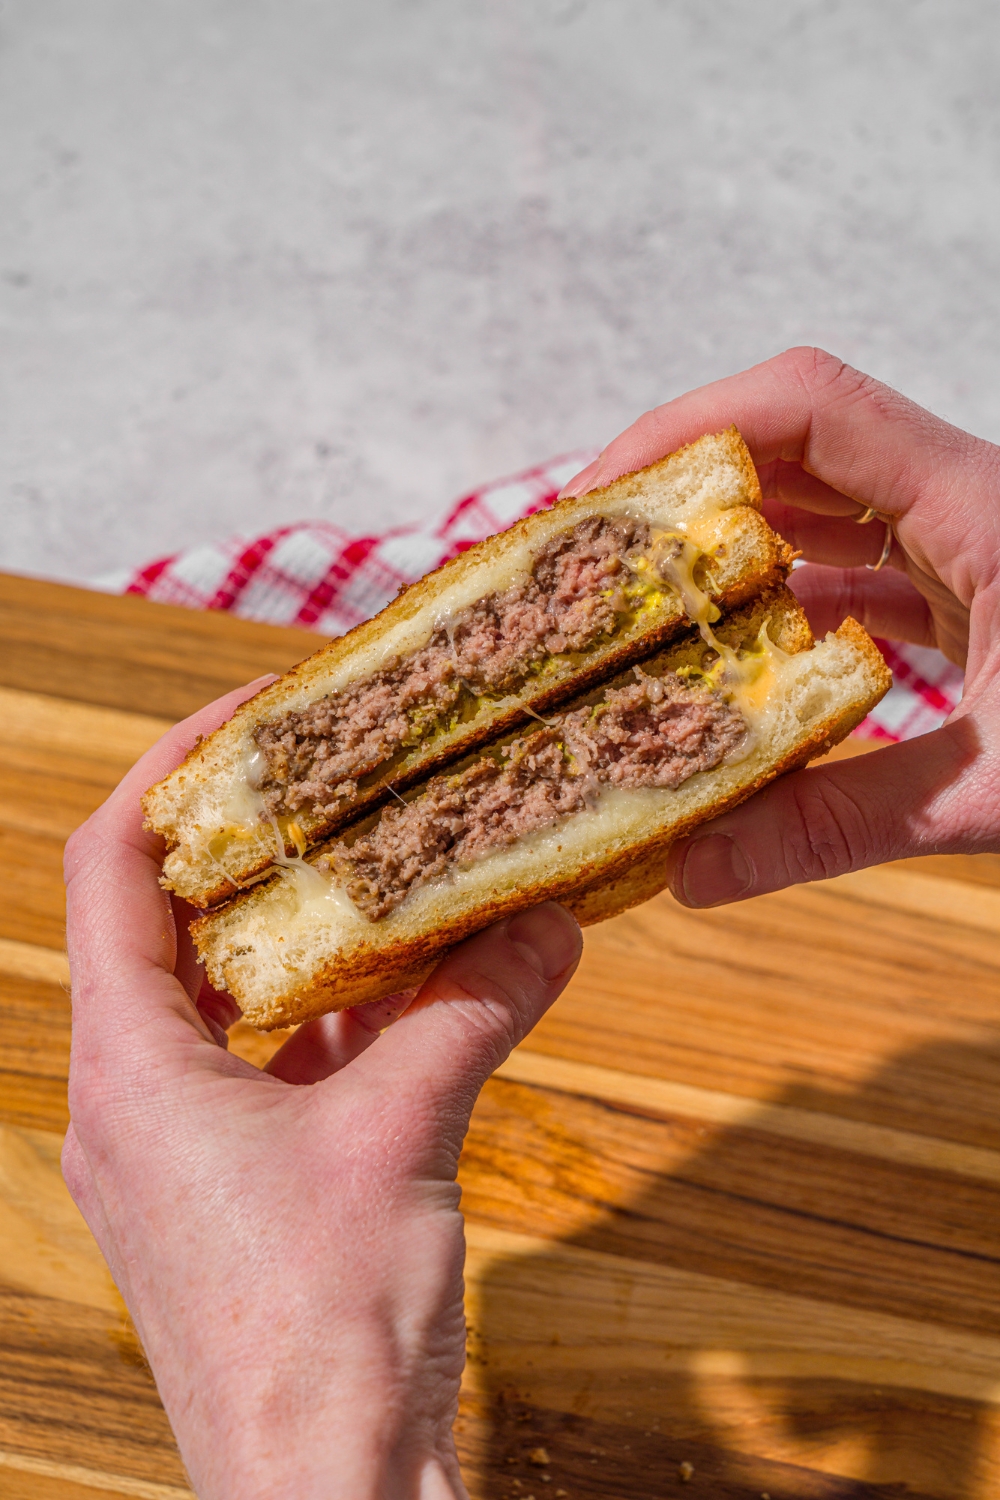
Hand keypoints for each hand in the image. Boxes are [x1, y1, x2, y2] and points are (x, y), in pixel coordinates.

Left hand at [62, 681, 580, 1499]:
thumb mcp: (405, 1136)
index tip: (249, 714)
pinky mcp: (230, 1194)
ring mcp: (177, 1153)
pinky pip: (269, 1070)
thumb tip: (547, 925)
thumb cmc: (323, 1333)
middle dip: (250, 847)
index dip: (171, 771)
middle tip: (334, 780)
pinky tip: (414, 992)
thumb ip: (472, 1011)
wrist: (324, 1499)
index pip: (110, 870)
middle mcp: (131, 1101)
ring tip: (385, 871)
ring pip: (225, 1002)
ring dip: (302, 938)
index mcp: (130, 1067)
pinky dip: (331, 1020)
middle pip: (167, 927)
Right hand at [561, 346, 999, 903]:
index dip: (692, 423)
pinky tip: (744, 655)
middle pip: (798, 445)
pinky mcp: (977, 588)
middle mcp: (969, 502)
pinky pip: (862, 566)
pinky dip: (792, 599)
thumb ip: (844, 825)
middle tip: (595, 560)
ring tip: (645, 606)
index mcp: (983, 507)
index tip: (607, 493)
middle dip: (688, 490)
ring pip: (825, 505)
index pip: (812, 403)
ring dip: (734, 545)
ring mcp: (974, 541)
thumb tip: (696, 871)